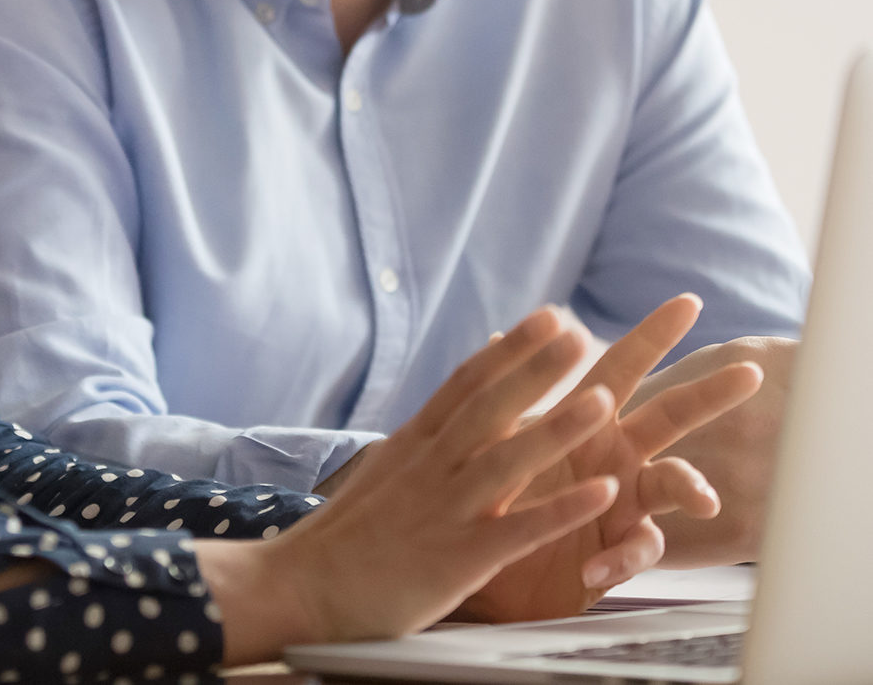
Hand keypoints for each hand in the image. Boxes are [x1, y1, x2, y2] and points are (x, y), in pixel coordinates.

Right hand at [198, 306, 627, 662]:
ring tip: (604, 399)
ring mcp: (444, 510)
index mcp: (413, 444)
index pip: (466, 384)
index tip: (549, 317)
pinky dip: (561, 509)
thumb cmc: (344, 537)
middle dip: (536, 369)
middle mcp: (429, 467)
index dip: (510, 349)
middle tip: (579, 331)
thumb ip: (421, 444)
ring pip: (507, 460)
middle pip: (488, 407)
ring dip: (557, 428)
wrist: (301, 587)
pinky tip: (604, 494)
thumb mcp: (383, 473)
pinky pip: (519, 530)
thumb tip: (444, 413)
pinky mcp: (457, 558)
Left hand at [457, 295, 764, 621]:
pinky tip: (593, 569)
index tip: (688, 301)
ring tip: (703, 499)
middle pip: (671, 416)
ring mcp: (624, 502)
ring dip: (691, 485)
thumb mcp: (497, 441)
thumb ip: (510, 397)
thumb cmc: (499, 494)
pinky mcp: (616, 551)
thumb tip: (500, 336)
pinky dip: (619, 559)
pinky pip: (636, 551)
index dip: (652, 336)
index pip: (622, 368)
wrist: (478, 560)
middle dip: (709, 395)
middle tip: (749, 372)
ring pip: (676, 484)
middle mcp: (615, 455)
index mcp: (585, 419)